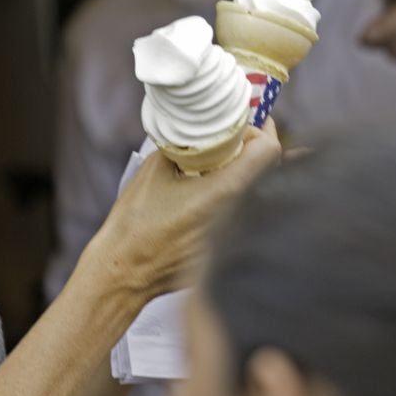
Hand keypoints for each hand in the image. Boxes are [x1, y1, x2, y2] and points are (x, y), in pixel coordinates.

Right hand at [98, 120, 280, 299]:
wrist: (125, 269)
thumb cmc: (136, 221)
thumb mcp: (156, 168)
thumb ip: (186, 144)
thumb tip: (202, 131)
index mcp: (225, 191)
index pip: (269, 150)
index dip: (259, 131)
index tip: (242, 126)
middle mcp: (240, 214)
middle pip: (270, 170)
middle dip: (253, 149)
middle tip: (232, 139)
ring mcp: (238, 235)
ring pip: (260, 192)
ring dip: (246, 173)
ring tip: (219, 166)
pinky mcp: (229, 249)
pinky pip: (245, 213)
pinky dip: (234, 197)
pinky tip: (208, 195)